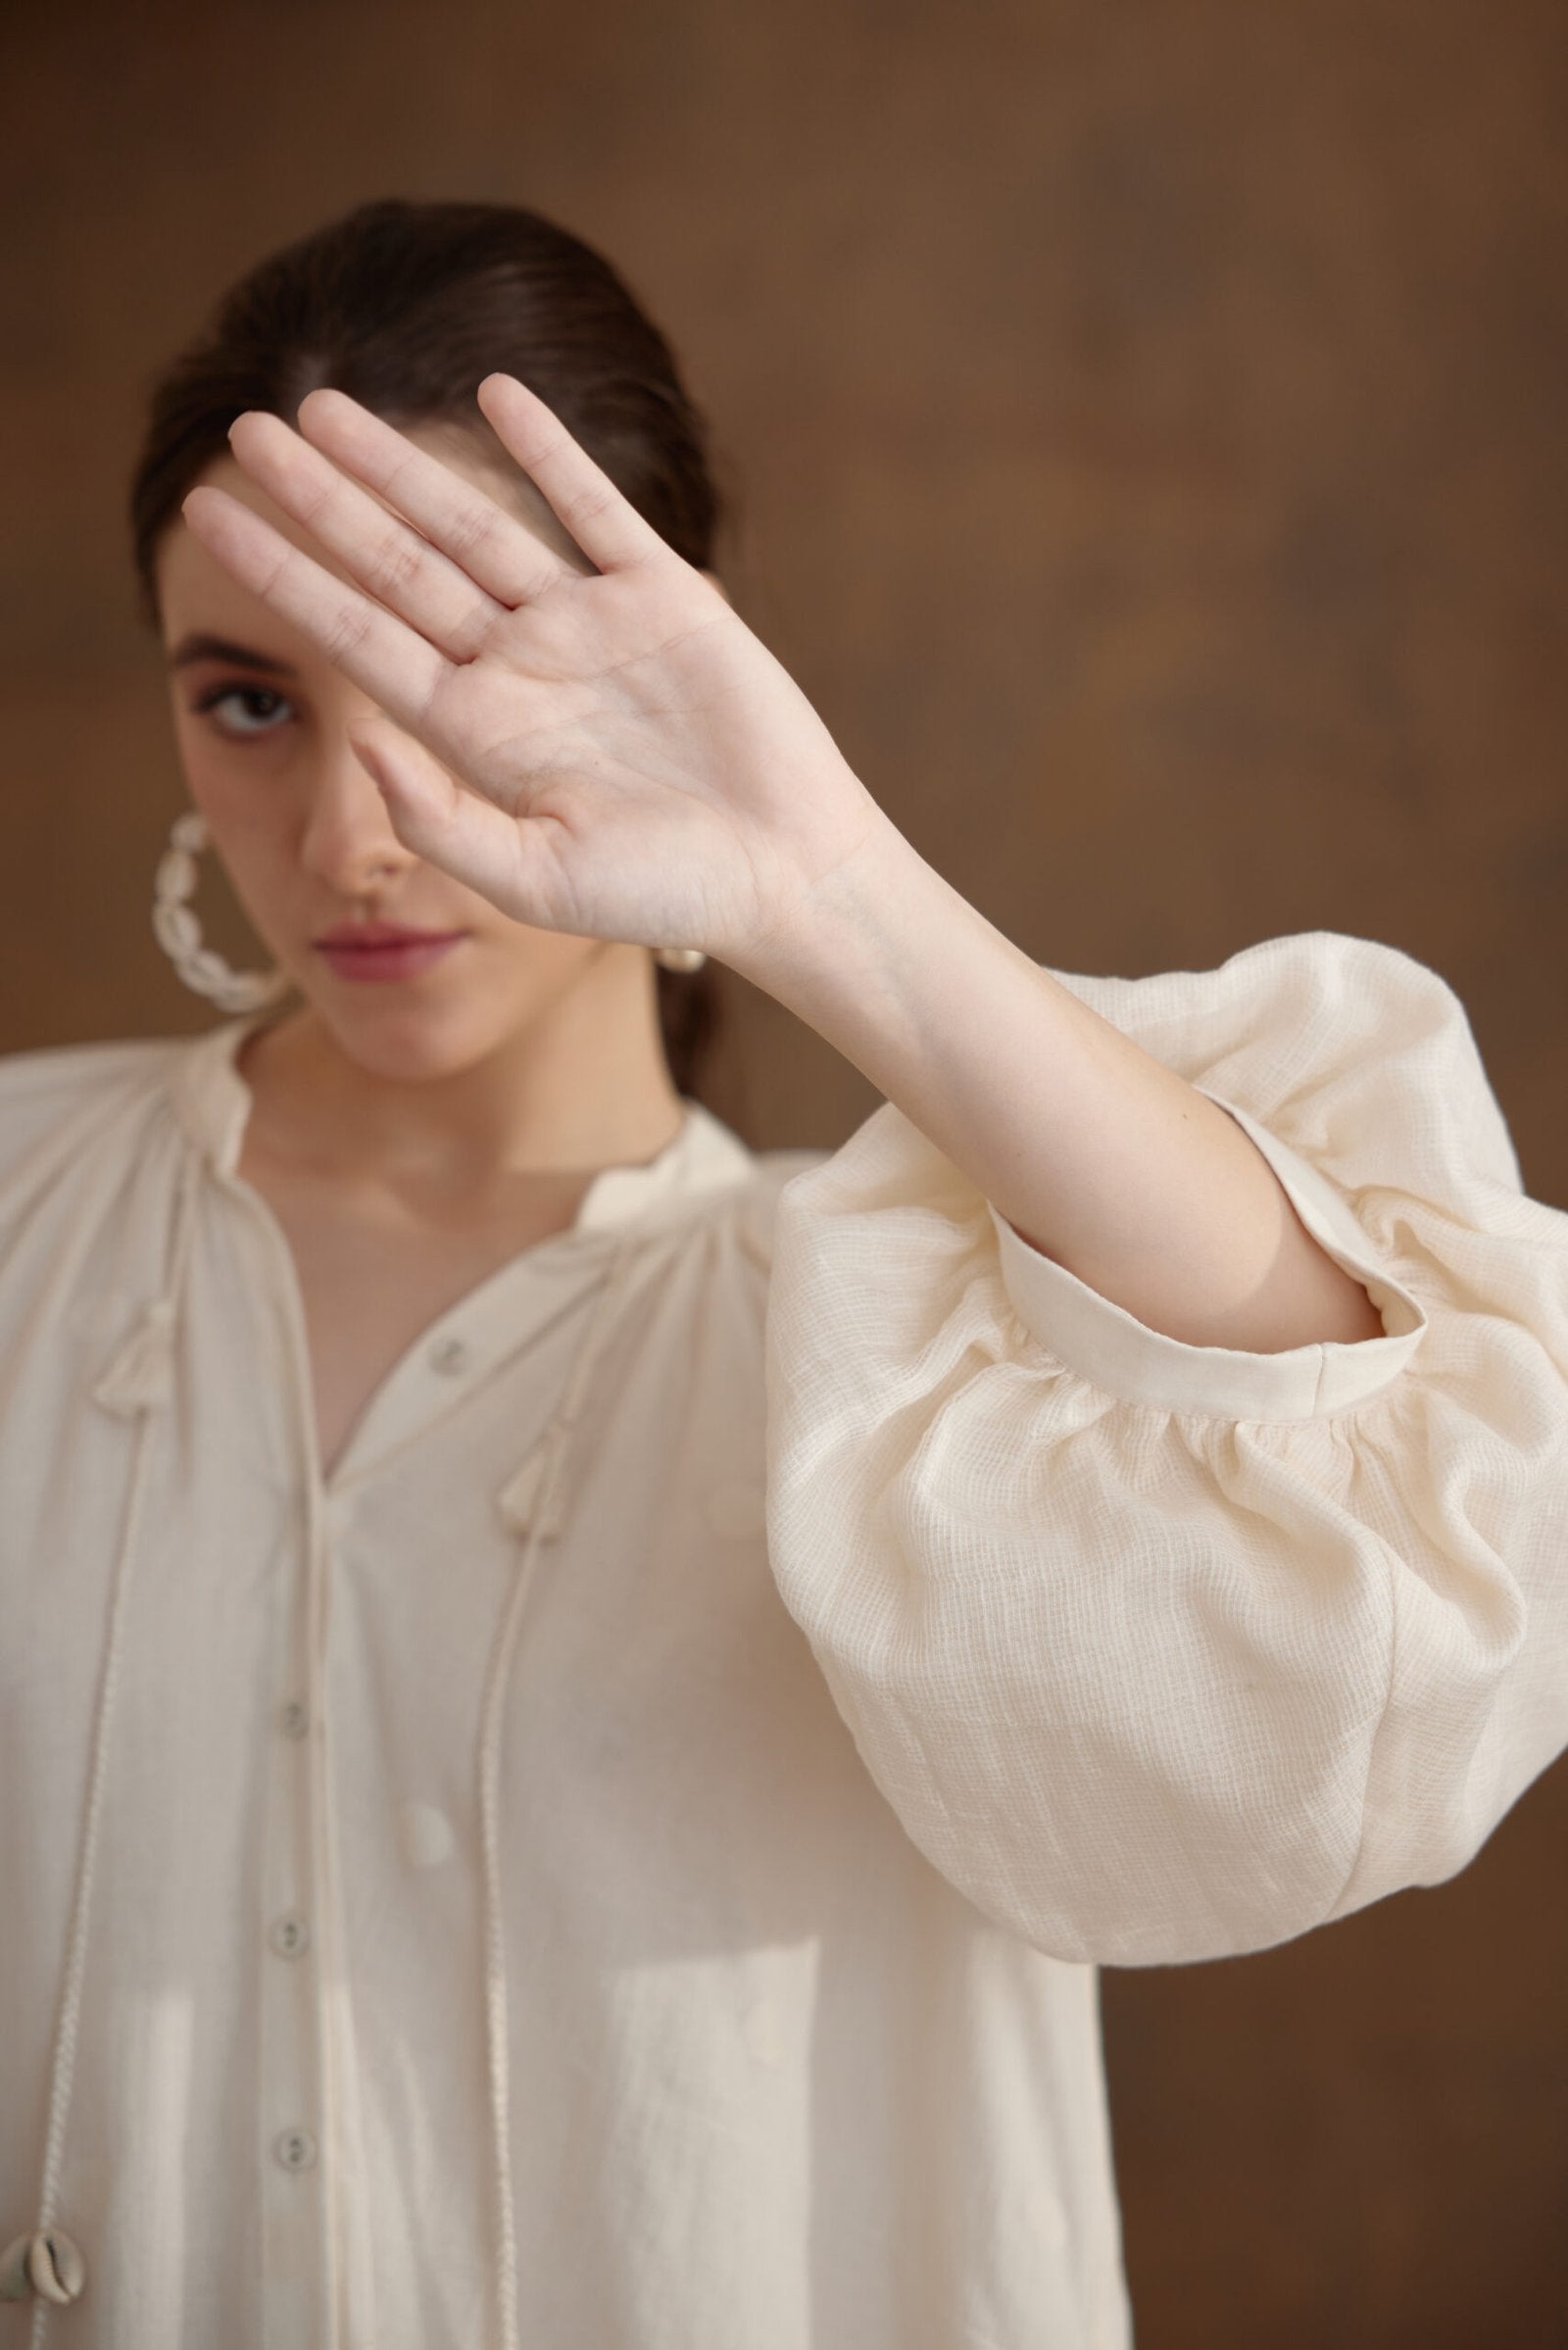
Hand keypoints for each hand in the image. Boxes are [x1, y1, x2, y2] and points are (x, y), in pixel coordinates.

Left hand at [180, 376, 885, 976]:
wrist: (784, 873)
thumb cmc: (664, 892)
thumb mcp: (534, 882)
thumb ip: (440, 823)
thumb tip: (360, 746)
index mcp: (476, 734)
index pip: (356, 636)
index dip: (283, 575)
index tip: (209, 517)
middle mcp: (518, 669)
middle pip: (397, 565)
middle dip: (322, 499)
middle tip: (245, 431)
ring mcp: (587, 627)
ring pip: (475, 526)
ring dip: (404, 465)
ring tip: (326, 406)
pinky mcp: (663, 599)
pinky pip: (594, 511)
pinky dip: (551, 452)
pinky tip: (497, 397)